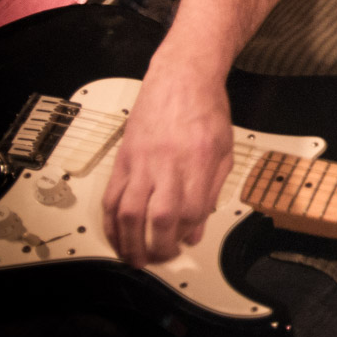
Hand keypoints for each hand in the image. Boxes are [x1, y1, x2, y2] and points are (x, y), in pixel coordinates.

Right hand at [101, 68, 233, 268]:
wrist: (181, 77)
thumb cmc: (207, 110)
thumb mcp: (225, 150)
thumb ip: (212, 192)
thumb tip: (196, 230)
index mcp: (200, 161)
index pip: (191, 210)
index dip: (188, 233)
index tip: (186, 242)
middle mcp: (169, 162)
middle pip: (159, 216)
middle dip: (158, 247)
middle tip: (160, 259)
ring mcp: (142, 161)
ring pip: (130, 211)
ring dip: (129, 242)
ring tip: (135, 259)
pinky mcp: (123, 158)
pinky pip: (112, 196)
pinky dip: (111, 221)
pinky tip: (116, 236)